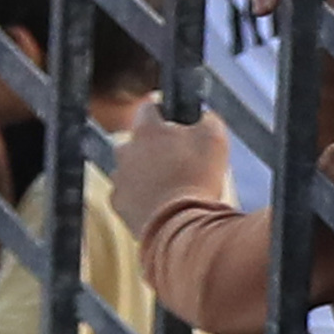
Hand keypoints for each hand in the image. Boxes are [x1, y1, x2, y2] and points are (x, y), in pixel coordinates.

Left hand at [107, 103, 233, 244]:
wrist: (181, 226)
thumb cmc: (198, 179)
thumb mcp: (215, 138)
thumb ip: (207, 119)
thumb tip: (203, 116)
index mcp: (147, 129)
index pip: (150, 107)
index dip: (166, 113)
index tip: (179, 123)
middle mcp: (125, 149)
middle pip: (140, 140)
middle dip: (157, 147)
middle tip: (181, 162)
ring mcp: (119, 177)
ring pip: (133, 168)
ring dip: (148, 173)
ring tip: (174, 187)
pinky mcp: (118, 203)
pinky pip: (129, 194)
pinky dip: (143, 197)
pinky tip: (163, 204)